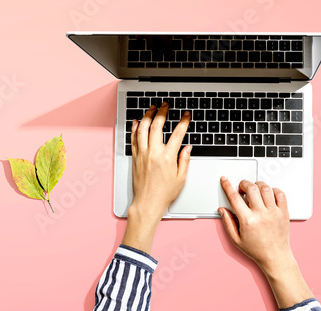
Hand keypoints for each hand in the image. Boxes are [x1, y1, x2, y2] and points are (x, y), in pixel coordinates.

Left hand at [122, 103, 191, 252]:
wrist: (147, 203)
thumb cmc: (164, 194)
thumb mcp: (181, 178)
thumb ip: (184, 160)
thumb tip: (187, 147)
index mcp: (167, 158)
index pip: (177, 134)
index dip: (183, 122)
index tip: (186, 115)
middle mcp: (153, 153)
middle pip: (157, 126)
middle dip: (162, 112)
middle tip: (166, 105)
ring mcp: (142, 154)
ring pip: (143, 129)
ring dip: (147, 116)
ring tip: (152, 108)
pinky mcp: (135, 158)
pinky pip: (133, 139)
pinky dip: (135, 128)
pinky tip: (137, 121)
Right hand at [218, 177, 312, 307]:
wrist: (275, 257)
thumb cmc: (257, 250)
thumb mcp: (236, 239)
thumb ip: (228, 222)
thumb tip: (223, 210)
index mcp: (248, 221)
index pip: (234, 197)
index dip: (227, 186)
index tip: (225, 180)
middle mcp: (261, 214)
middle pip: (251, 188)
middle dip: (243, 184)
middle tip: (242, 188)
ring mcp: (274, 212)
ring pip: (265, 188)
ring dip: (257, 185)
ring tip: (255, 191)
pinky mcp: (284, 212)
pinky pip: (280, 194)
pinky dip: (273, 190)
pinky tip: (268, 195)